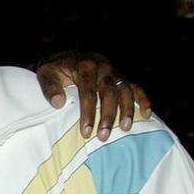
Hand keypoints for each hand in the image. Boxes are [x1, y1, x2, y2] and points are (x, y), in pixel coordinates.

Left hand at [36, 52, 151, 139]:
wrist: (67, 56)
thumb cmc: (55, 69)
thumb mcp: (46, 74)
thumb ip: (50, 87)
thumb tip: (59, 104)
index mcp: (85, 66)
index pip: (88, 92)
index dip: (88, 112)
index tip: (86, 131)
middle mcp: (103, 67)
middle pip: (109, 93)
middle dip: (107, 116)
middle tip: (103, 136)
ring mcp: (115, 72)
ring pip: (125, 91)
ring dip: (127, 110)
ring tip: (125, 128)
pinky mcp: (122, 77)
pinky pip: (136, 88)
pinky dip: (143, 100)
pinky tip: (148, 114)